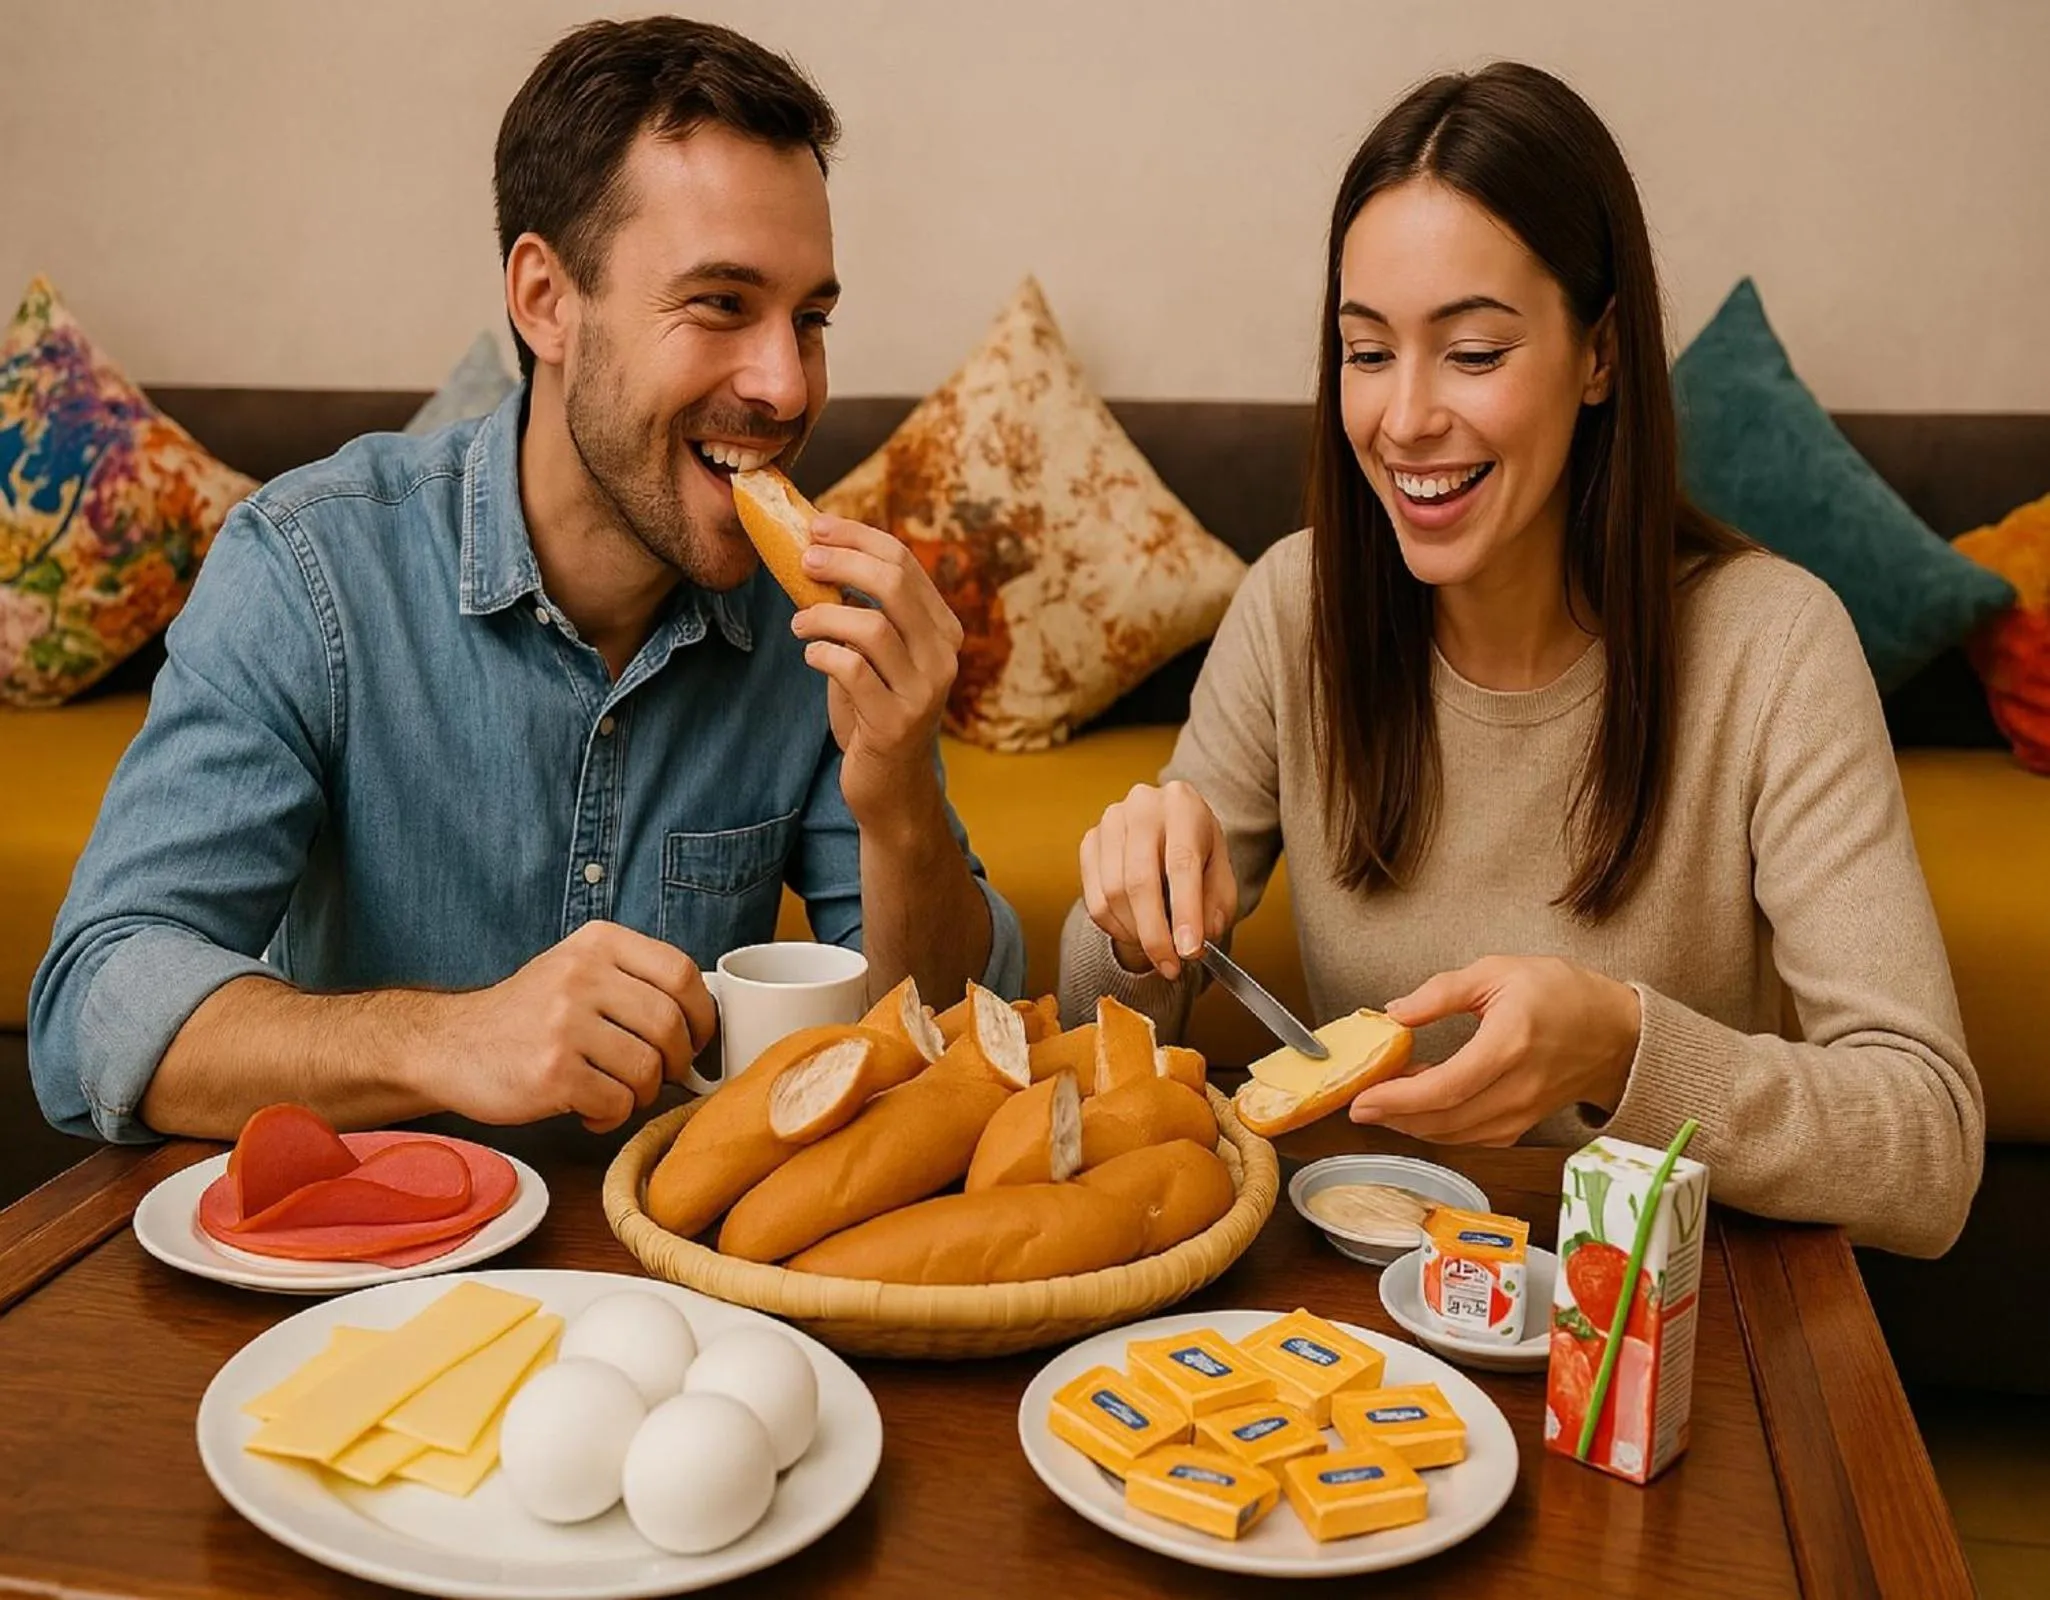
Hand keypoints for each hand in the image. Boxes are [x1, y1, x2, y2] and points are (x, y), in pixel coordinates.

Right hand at [419, 922, 717, 1132]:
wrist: (448, 1044)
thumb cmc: (528, 1015)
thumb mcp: (577, 969)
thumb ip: (634, 980)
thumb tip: (704, 1021)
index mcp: (598, 943)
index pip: (681, 972)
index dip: (702, 1014)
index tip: (697, 1039)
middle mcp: (582, 976)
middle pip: (670, 1025)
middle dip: (677, 1062)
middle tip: (660, 1076)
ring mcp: (565, 1024)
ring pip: (647, 1069)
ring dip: (643, 1093)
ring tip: (616, 1091)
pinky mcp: (551, 1073)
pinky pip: (616, 1102)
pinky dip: (612, 1115)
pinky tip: (589, 1108)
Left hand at [790, 516, 962, 825]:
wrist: (890, 785)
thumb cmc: (874, 709)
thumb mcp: (879, 655)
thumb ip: (865, 609)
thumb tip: (818, 549)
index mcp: (943, 630)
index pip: (905, 562)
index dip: (857, 537)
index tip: (817, 528)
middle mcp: (943, 657)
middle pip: (894, 584)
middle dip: (842, 562)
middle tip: (803, 560)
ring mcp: (923, 692)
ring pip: (873, 627)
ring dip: (824, 615)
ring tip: (799, 622)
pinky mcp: (895, 723)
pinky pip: (852, 670)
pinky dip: (823, 654)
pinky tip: (812, 656)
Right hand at [1079, 781, 1237, 980]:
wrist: (1168, 823)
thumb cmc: (1196, 848)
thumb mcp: (1221, 871)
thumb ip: (1218, 905)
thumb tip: (1200, 937)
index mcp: (1182, 806)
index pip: (1181, 863)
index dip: (1185, 911)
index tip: (1189, 950)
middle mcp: (1141, 807)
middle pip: (1139, 882)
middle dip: (1155, 934)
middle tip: (1170, 966)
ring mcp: (1109, 823)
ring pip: (1113, 895)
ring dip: (1136, 934)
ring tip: (1158, 948)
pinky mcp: (1089, 842)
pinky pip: (1095, 900)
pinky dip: (1116, 928)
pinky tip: (1136, 931)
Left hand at [1348, 956, 1640, 1145]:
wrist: (1615, 1032)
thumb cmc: (1560, 994)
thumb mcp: (1498, 972)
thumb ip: (1443, 991)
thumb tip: (1395, 1012)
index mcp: (1509, 1044)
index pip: (1446, 1087)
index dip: (1398, 1098)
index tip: (1362, 1097)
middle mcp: (1517, 1087)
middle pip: (1445, 1119)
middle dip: (1394, 1117)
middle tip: (1358, 1104)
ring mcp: (1523, 1112)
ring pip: (1457, 1135)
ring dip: (1413, 1125)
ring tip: (1382, 1103)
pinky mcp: (1523, 1124)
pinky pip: (1473, 1137)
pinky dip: (1440, 1129)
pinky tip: (1420, 1110)